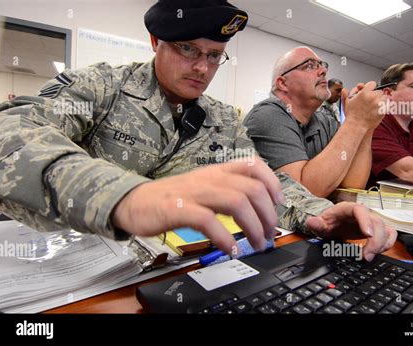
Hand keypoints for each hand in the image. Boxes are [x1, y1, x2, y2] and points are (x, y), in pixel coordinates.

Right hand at [111, 157, 283, 253]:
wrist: (134, 201)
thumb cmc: (172, 197)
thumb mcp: (203, 186)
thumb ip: (227, 191)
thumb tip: (257, 207)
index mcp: (216, 171)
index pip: (252, 164)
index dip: (272, 181)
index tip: (278, 201)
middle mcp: (209, 178)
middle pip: (251, 188)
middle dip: (267, 214)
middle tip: (269, 234)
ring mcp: (194, 192)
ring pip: (236, 202)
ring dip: (253, 226)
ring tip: (256, 243)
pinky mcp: (178, 209)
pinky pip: (208, 221)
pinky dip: (225, 237)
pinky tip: (230, 248)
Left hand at [305, 202, 396, 260]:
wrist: (334, 222)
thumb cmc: (329, 222)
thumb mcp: (320, 223)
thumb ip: (316, 223)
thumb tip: (310, 222)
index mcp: (349, 208)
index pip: (360, 210)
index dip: (366, 221)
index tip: (367, 234)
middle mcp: (364, 213)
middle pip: (377, 222)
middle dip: (375, 241)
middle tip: (366, 256)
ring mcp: (372, 221)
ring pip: (386, 229)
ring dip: (382, 244)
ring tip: (369, 256)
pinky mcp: (378, 229)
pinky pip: (390, 234)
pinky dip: (388, 243)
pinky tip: (377, 252)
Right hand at [343, 81, 387, 130]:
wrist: (356, 126)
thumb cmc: (352, 114)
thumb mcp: (348, 101)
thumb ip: (351, 92)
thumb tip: (352, 87)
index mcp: (364, 92)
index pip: (372, 84)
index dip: (371, 87)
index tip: (370, 91)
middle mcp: (372, 96)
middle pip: (379, 91)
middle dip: (376, 95)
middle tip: (371, 101)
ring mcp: (379, 103)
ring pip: (385, 97)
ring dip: (381, 100)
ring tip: (375, 105)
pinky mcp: (383, 109)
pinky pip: (388, 104)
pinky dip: (385, 106)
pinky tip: (379, 109)